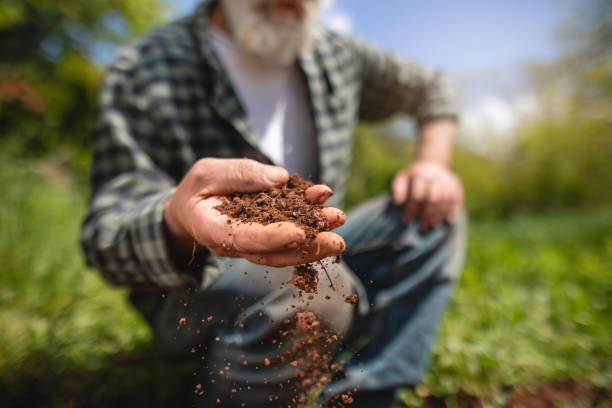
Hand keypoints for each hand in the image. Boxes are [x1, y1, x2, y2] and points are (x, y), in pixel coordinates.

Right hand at [163, 158, 345, 266]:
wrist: (191, 209)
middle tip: (337, 241)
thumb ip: (239, 174)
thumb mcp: (207, 173)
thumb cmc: (196, 190)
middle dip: (308, 246)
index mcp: (215, 232)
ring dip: (316, 237)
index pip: (246, 240)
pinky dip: (310, 222)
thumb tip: (280, 178)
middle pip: (275, 253)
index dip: (273, 238)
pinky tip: (327, 209)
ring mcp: (255, 244)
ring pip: (287, 248)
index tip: (300, 232)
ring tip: (338, 220)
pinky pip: (290, 234)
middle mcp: (238, 245)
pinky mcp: (268, 236)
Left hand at [391, 160, 462, 230]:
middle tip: (422, 228)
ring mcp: (447, 179)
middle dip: (427, 215)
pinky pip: (457, 198)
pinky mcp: (456, 184)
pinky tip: (448, 220)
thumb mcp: (402, 178)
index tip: (406, 221)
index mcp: (420, 174)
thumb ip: (397, 189)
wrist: (432, 163)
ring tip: (432, 226)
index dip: (412, 209)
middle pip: (433, 198)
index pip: (417, 195)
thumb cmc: (413, 177)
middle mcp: (435, 176)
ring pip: (446, 199)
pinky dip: (453, 210)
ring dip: (439, 215)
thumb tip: (397, 202)